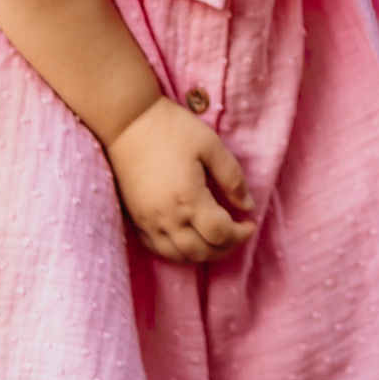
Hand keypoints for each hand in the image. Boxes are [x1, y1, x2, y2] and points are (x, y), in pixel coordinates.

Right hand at [103, 96, 255, 262]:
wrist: (127, 122)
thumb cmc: (172, 128)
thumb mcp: (211, 145)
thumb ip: (233, 178)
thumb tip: (247, 206)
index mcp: (189, 198)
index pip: (221, 234)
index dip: (241, 234)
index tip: (250, 223)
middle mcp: (167, 217)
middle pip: (201, 252)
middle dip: (226, 248)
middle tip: (238, 233)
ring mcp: (147, 221)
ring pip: (178, 256)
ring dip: (202, 254)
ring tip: (216, 238)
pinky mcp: (135, 219)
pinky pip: (158, 248)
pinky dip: (178, 251)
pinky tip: (190, 238)